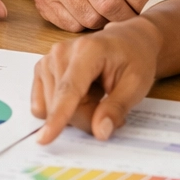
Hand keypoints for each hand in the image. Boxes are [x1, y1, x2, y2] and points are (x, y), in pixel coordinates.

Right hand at [31, 17, 162, 142]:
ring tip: (95, 95)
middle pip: (61, 105)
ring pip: (51, 108)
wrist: (128, 40)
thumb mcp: (137, 84)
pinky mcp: (42, 69)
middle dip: (86, 118)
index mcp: (87, 51)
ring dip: (75, 113)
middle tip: (108, 109)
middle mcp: (61, 52)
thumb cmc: (134, 59)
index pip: (69, 90)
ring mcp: (48, 60)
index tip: (44, 139)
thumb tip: (99, 132)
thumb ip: (117, 108)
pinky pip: (42, 105)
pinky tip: (78, 95)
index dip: (58, 116)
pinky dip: (60, 109)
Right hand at [32, 0, 172, 31]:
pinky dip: (86, 26)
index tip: (151, 9)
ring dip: (107, 23)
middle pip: (109, 3)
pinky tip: (91, 16)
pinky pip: (73, 25)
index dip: (143, 1)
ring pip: (91, 17)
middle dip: (127, 17)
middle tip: (136, 21)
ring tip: (113, 16)